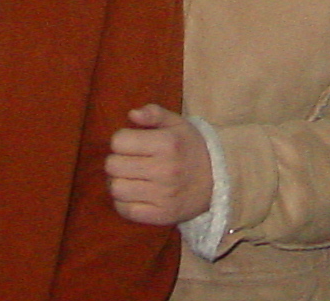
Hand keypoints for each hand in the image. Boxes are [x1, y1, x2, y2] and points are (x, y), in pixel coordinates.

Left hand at [105, 104, 211, 225]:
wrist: (217, 182)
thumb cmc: (190, 148)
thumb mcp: (177, 124)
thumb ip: (154, 113)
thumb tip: (131, 114)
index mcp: (167, 144)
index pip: (119, 141)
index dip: (122, 140)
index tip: (132, 143)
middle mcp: (164, 170)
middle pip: (113, 166)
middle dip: (116, 160)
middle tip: (128, 161)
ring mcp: (163, 196)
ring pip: (116, 189)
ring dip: (118, 182)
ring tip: (129, 178)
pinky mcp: (160, 216)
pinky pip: (125, 210)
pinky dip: (123, 202)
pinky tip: (133, 194)